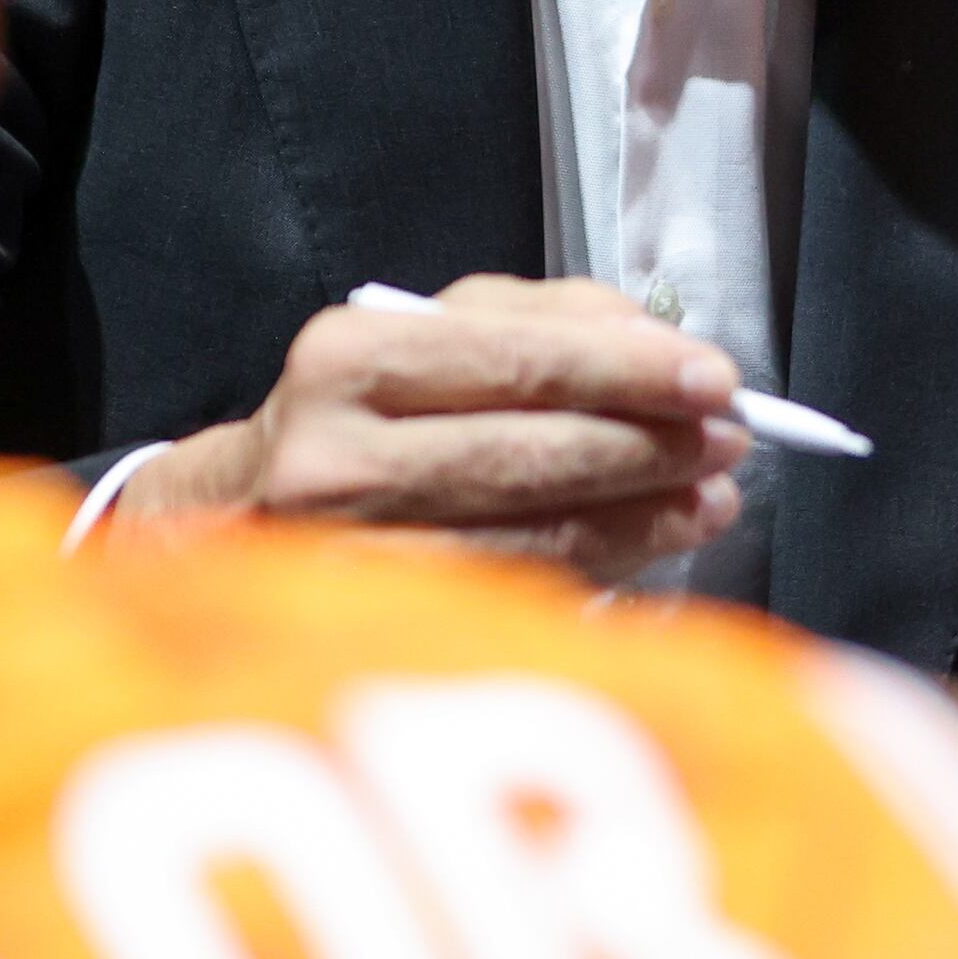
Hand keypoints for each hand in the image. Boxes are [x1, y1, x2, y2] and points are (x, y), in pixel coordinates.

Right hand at [120, 274, 745, 584]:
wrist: (226, 522)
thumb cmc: (354, 416)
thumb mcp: (425, 333)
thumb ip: (540, 320)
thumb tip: (655, 344)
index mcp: (348, 361)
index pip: (517, 362)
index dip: (629, 372)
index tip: (716, 379)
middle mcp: (334, 463)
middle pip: (530, 456)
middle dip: (649, 448)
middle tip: (730, 443)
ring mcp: (349, 564)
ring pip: (530, 543)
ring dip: (641, 520)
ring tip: (709, 502)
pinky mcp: (373, 638)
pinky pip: (514, 604)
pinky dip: (596, 576)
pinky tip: (647, 554)